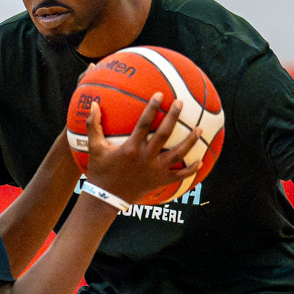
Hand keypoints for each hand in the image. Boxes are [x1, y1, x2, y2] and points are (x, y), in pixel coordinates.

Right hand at [81, 96, 200, 204]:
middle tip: (181, 103)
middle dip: (173, 117)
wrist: (106, 198)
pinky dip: (191, 169)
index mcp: (131, 148)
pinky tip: (201, 161)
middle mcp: (146, 158)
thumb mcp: (95, 148)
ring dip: (190, 141)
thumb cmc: (100, 171)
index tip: (160, 94)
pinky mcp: (160, 181)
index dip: (152, 108)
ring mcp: (155, 170)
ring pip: (178, 154)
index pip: (144, 123)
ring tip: (200, 129)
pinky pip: (180, 175)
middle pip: (165, 134)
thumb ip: (93, 125)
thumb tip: (93, 104)